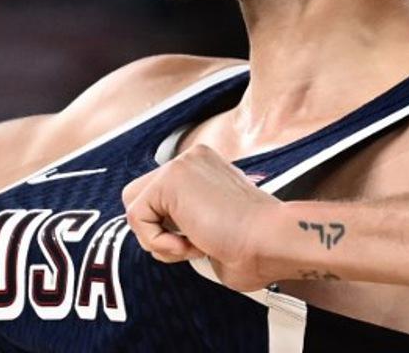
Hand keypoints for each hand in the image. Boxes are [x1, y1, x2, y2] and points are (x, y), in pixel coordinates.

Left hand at [121, 144, 279, 291]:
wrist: (272, 242)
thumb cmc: (255, 248)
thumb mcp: (212, 229)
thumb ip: (185, 223)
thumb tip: (157, 235)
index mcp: (204, 169)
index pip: (160, 199)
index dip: (169, 230)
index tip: (200, 244)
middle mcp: (191, 160)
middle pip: (140, 197)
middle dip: (157, 231)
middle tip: (190, 245)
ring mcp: (181, 164)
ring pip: (135, 207)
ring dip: (159, 239)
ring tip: (195, 244)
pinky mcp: (171, 178)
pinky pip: (136, 216)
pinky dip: (158, 242)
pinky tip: (191, 243)